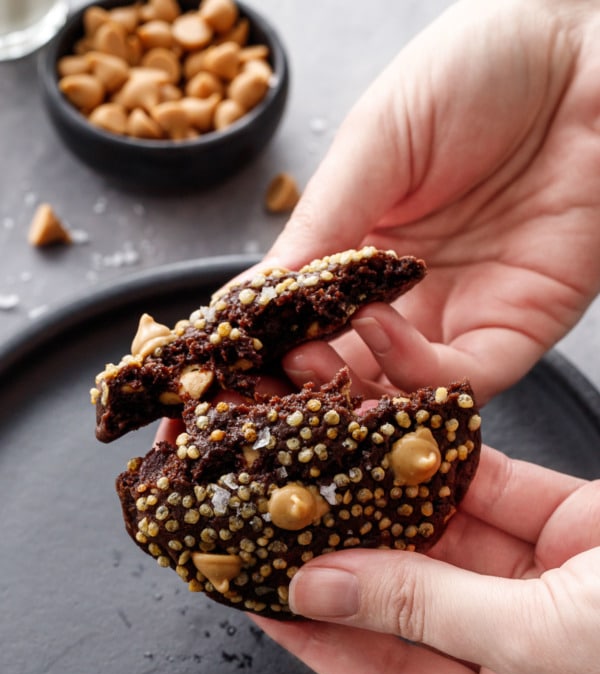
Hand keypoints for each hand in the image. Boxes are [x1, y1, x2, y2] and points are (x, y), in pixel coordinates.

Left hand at [255, 447, 599, 673]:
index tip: (266, 600)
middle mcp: (523, 656)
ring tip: (325, 479)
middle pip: (411, 606)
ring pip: (447, 541)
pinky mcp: (571, 523)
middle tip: (286, 526)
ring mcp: (545, 585)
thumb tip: (323, 589)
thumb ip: (425, 609)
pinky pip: (494, 489)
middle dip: (349, 564)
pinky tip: (393, 448)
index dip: (322, 640)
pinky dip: (447, 466)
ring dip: (387, 506)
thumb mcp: (534, 646)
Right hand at [265, 0, 599, 403]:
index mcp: (367, 252)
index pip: (309, 319)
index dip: (267, 348)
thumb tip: (248, 299)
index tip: (228, 361)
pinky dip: (415, 372)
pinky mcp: (516, 330)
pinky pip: (462, 379)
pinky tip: (378, 330)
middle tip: (262, 377)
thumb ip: (319, 225)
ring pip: (400, 389)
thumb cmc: (476, 73)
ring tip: (309, 356)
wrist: (582, 53)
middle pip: (349, 367)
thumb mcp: (375, 144)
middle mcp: (411, 296)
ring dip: (350, 385)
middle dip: (301, 383)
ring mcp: (463, 316)